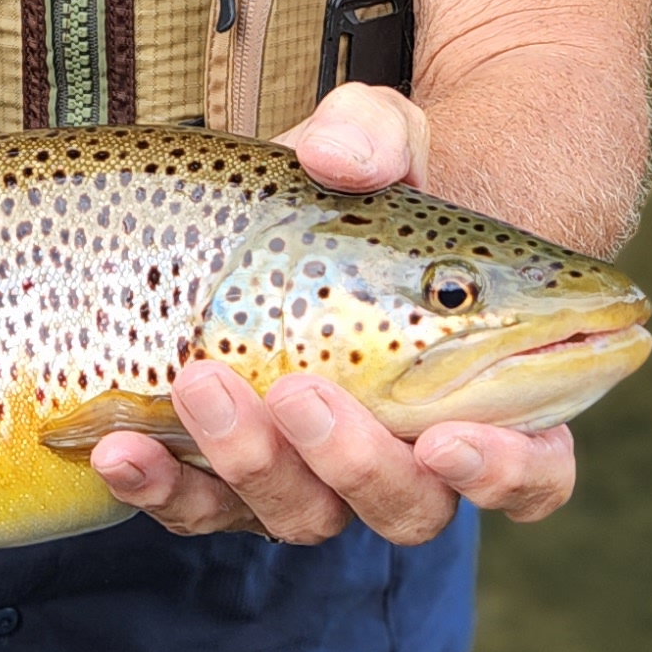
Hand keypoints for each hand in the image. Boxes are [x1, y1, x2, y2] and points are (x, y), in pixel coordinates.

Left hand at [84, 80, 579, 541]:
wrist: (285, 207)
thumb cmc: (369, 182)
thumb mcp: (384, 136)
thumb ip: (376, 135)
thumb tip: (336, 153)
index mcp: (485, 393)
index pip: (532, 474)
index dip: (505, 473)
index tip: (449, 439)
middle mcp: (406, 454)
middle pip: (408, 510)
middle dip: (354, 460)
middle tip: (302, 391)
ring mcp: (316, 472)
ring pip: (301, 516)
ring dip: (251, 462)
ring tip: (198, 381)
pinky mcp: (232, 474)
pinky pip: (200, 507)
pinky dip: (160, 486)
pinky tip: (119, 447)